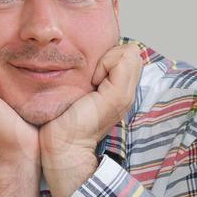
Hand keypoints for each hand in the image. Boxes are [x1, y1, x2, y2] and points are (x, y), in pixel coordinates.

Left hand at [39, 42, 144, 169]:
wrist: (64, 144)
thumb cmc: (65, 119)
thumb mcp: (82, 91)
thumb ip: (93, 76)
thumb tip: (92, 56)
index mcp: (120, 91)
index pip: (130, 56)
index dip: (111, 56)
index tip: (92, 75)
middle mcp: (128, 92)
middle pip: (133, 53)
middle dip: (111, 55)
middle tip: (93, 75)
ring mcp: (126, 94)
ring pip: (131, 53)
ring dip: (109, 59)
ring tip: (93, 79)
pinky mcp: (119, 94)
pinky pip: (123, 60)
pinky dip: (106, 63)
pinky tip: (92, 82)